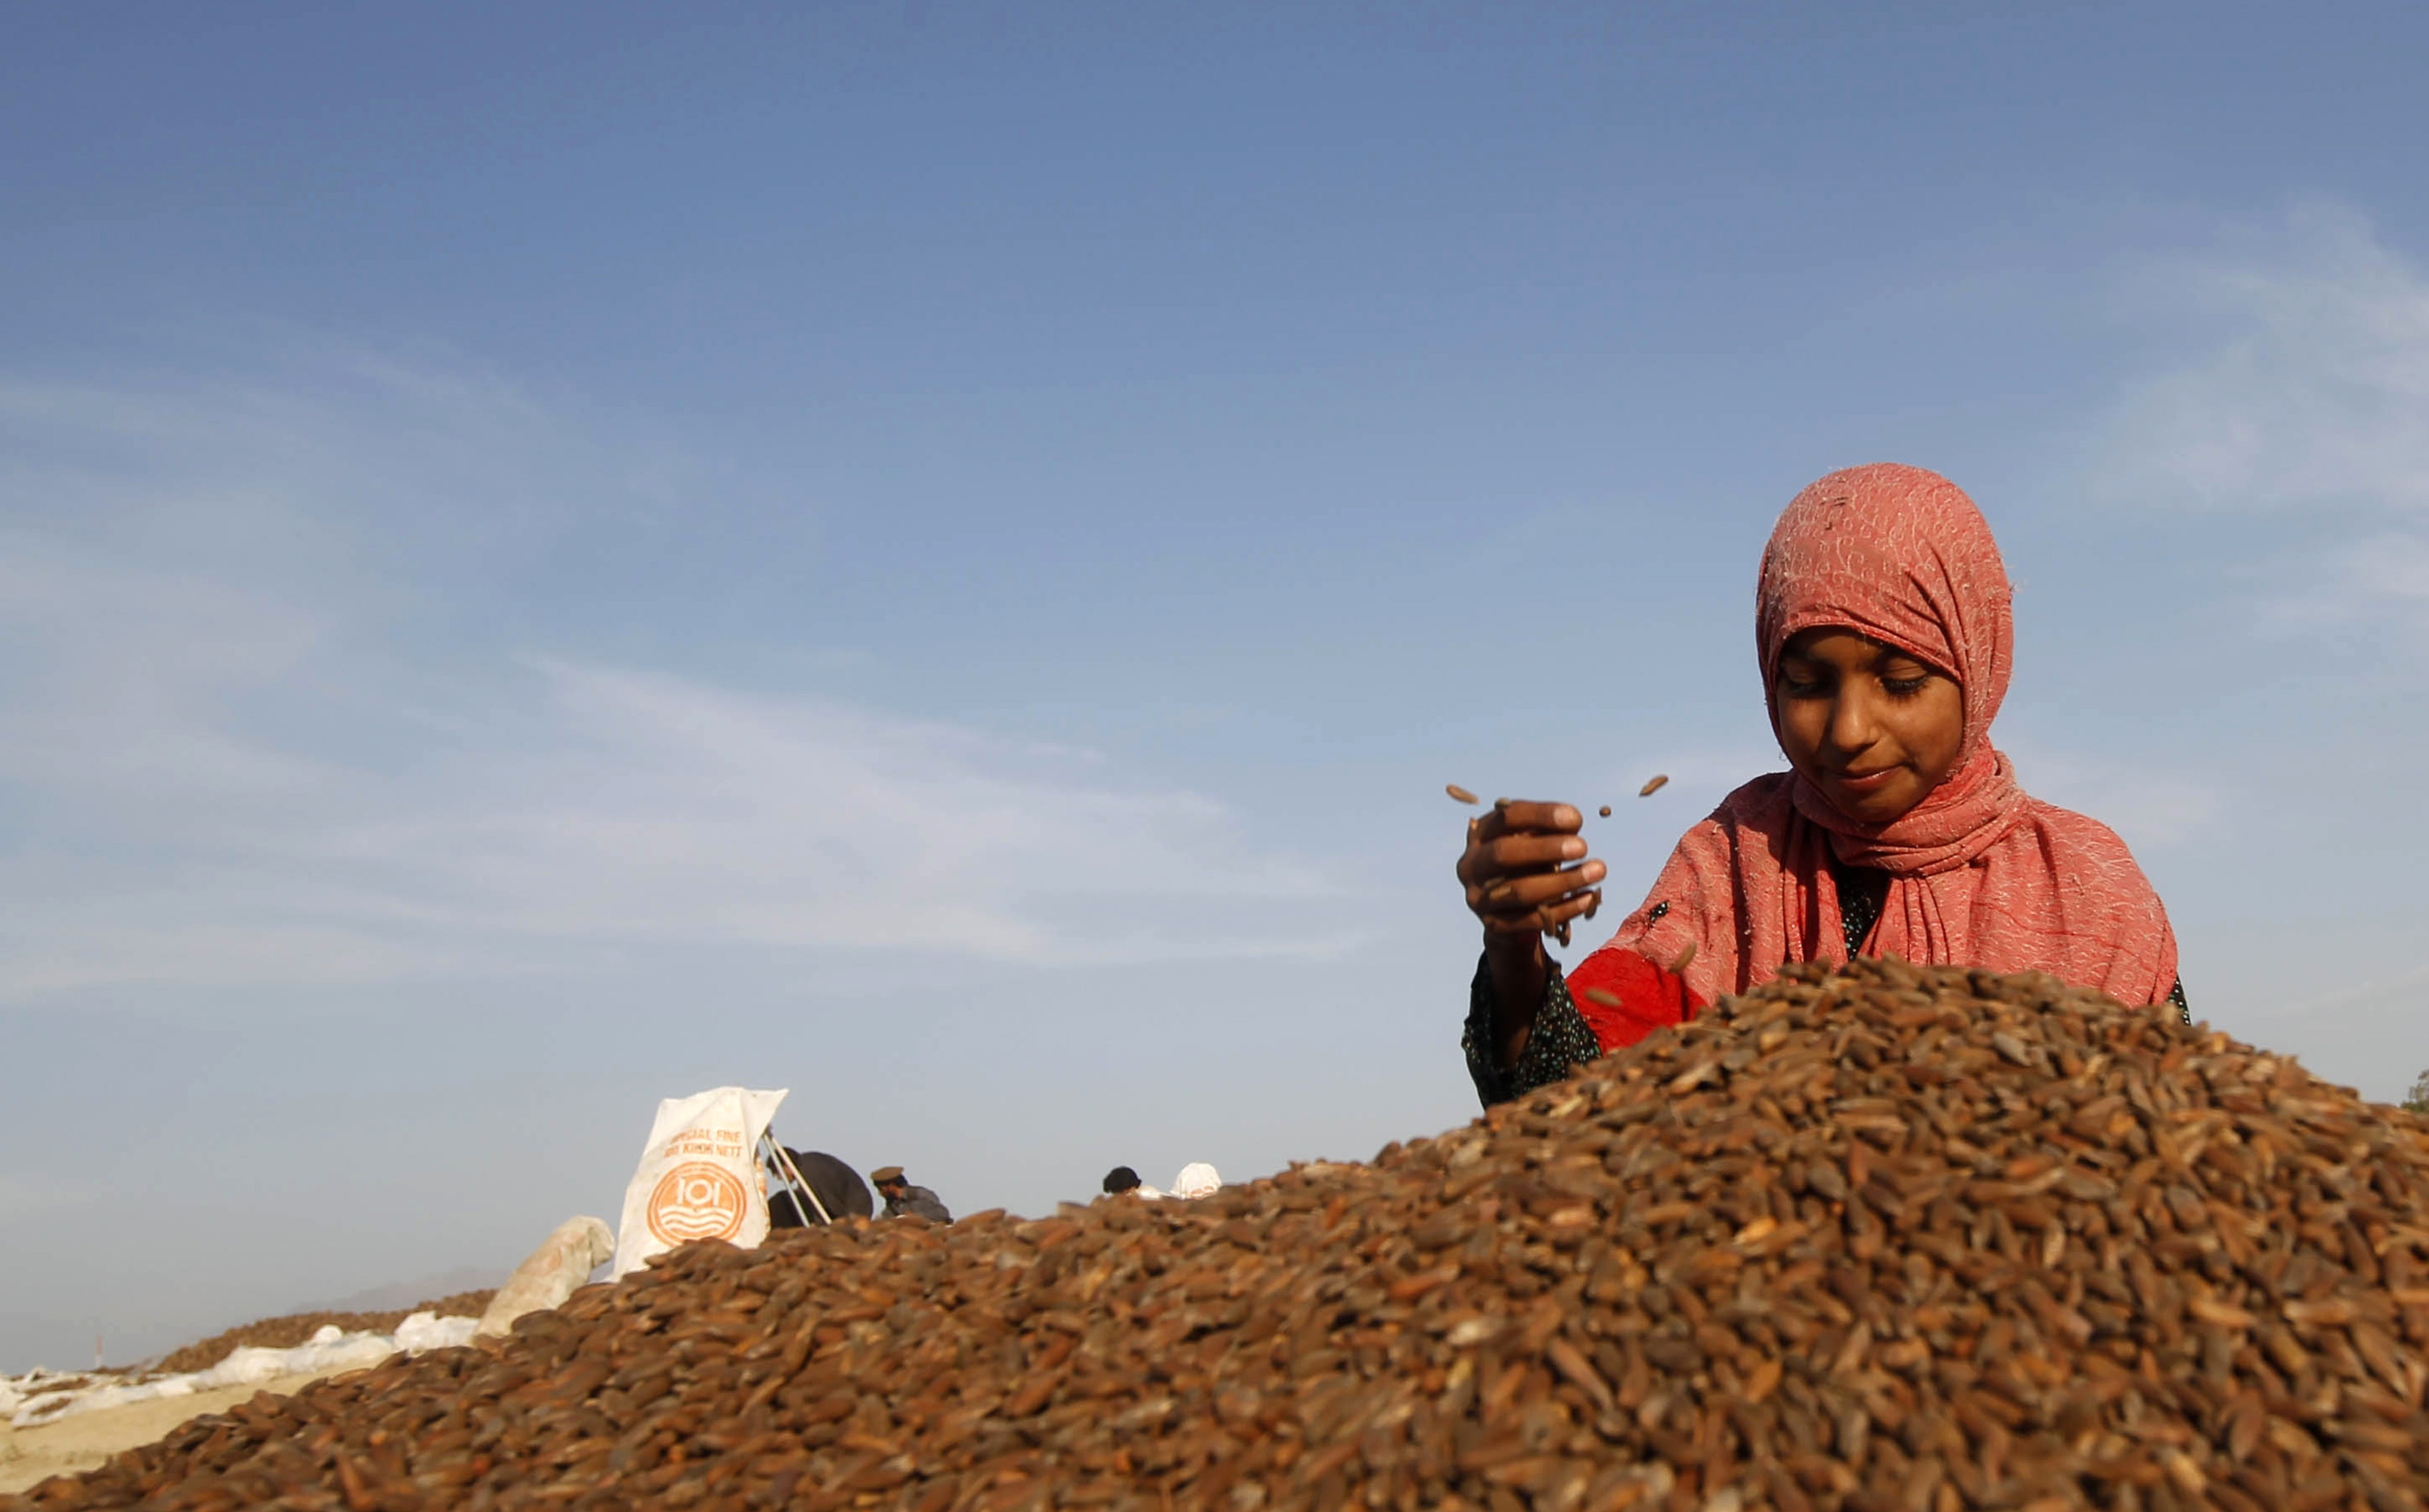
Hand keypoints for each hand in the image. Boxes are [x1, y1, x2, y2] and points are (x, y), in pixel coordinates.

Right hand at [1457, 800, 1605, 947]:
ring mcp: (1478, 898)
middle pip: (1504, 853)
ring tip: (1597, 870)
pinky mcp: (1493, 926)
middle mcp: (1471, 865)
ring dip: (1563, 881)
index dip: (1541, 815)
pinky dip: (1564, 909)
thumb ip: (1547, 830)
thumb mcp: (1532, 841)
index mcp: (1480, 834)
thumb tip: (1572, 822)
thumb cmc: (1525, 864)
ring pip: (1520, 891)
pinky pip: (1531, 920)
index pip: (1507, 818)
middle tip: (1583, 846)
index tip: (1576, 818)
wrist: (1507, 910)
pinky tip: (1588, 898)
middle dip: (1546, 849)